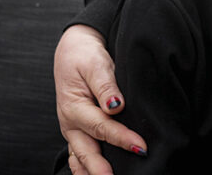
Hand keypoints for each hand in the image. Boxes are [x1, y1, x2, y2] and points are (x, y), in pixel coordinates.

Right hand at [54, 25, 146, 174]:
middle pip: (86, 152)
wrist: (72, 49)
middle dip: (102, 170)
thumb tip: (116, 106)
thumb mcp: (95, 64)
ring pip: (80, 158)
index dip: (121, 138)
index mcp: (74, 107)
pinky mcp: (77, 130)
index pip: (101, 127)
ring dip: (92, 172)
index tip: (141, 147)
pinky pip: (79, 155)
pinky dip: (85, 168)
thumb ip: (105, 85)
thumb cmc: (85, 55)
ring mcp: (72, 129)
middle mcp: (70, 123)